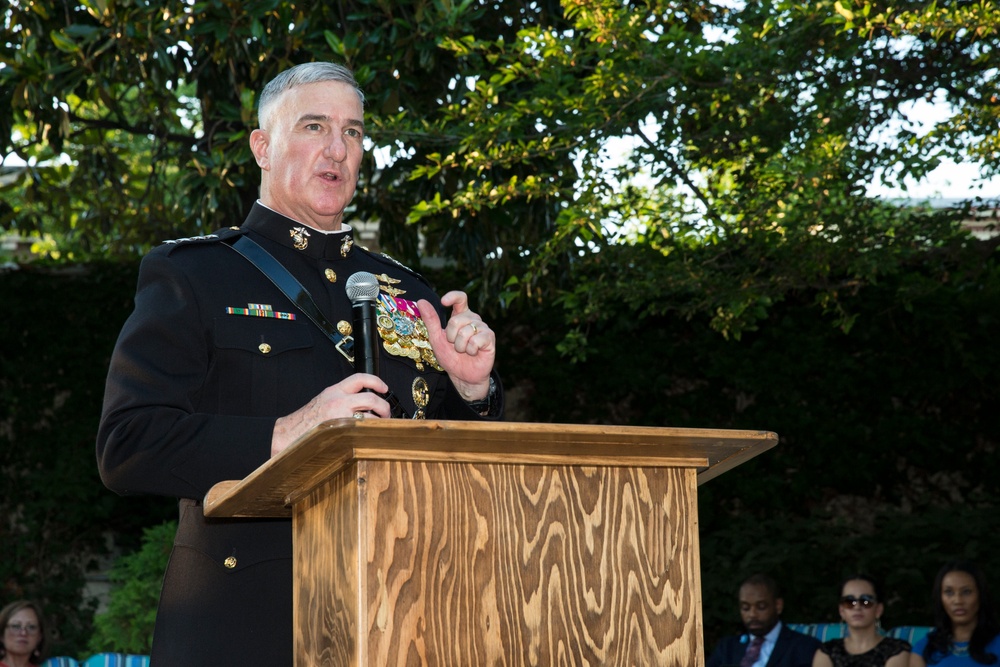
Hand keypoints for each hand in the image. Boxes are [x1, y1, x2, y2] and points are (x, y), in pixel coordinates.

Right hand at [270, 373, 389, 455]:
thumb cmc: (304, 420)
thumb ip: (341, 397)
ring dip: (379, 422)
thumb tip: (362, 401)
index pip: (360, 378)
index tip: (384, 388)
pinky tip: (370, 435)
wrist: (287, 433)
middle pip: (371, 399)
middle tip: (386, 413)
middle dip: (384, 407)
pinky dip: (369, 432)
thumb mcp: (323, 400)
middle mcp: (338, 401)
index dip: (376, 381)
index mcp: (334, 391)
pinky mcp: (340, 430)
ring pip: (370, 416)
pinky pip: (361, 430)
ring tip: (379, 426)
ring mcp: (340, 416)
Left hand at [418, 291, 495, 401]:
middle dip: (451, 336)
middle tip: (454, 345)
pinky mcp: (490, 338)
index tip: (443, 302)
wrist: (463, 376)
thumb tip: (421, 302)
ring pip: (465, 331)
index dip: (453, 296)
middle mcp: (473, 319)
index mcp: (460, 316)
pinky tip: (473, 353)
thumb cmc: (450, 357)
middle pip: (457, 319)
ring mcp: (483, 328)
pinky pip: (476, 340)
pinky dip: (470, 350)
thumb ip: (431, 320)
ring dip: (460, 346)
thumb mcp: (437, 339)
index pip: (460, 298)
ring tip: (463, 351)